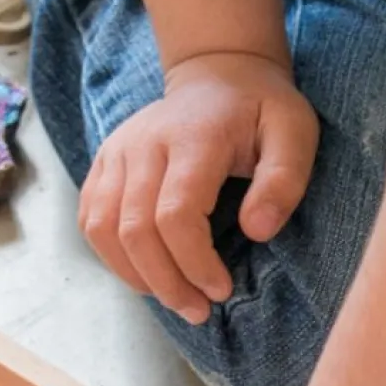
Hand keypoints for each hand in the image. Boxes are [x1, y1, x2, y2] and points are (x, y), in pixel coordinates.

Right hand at [78, 51, 318, 321]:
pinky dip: (113, 256)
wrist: (219, 74)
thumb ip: (283, 181)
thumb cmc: (261, 110)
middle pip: (134, 229)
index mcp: (192, 138)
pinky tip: (147, 275)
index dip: (194, 263)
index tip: (221, 290)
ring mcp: (117, 152)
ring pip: (103, 229)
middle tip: (199, 311)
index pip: (174, 214)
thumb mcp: (294, 134)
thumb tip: (257, 232)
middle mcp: (143, 143)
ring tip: (174, 299)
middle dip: (166, 282)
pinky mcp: (103, 163)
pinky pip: (90, 219)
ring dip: (136, 276)